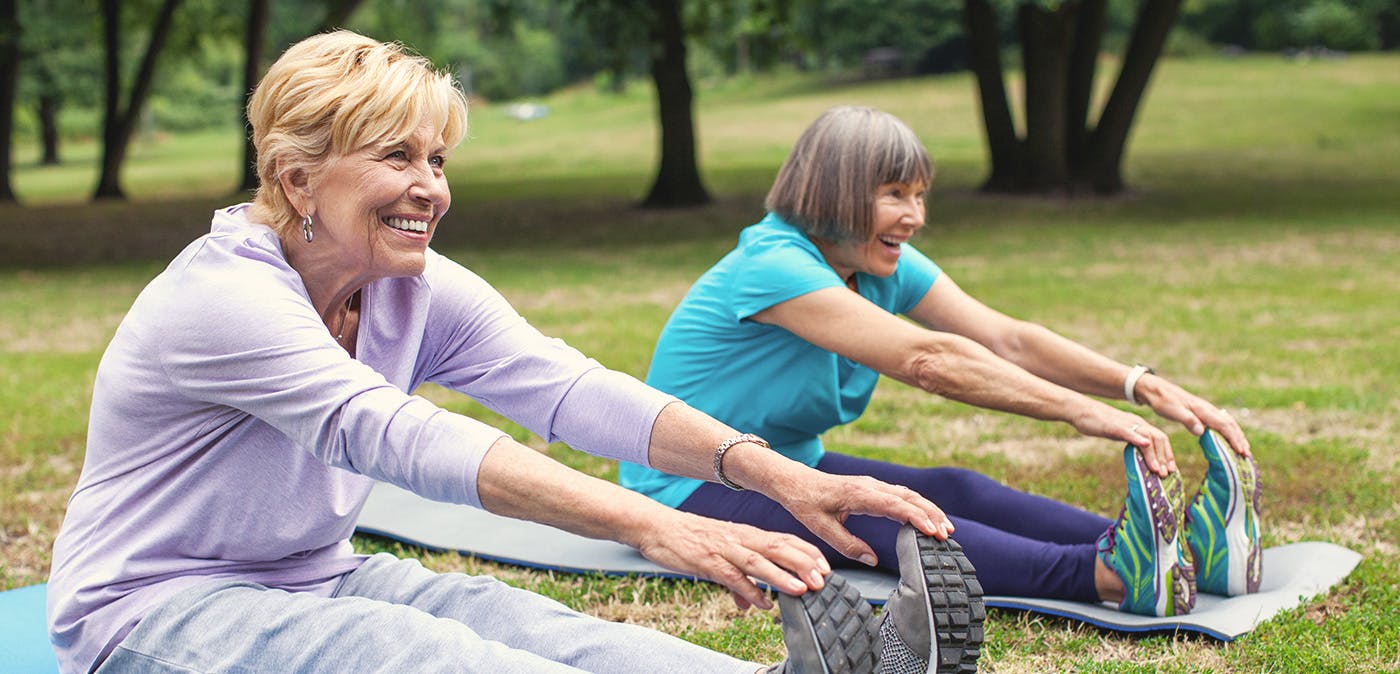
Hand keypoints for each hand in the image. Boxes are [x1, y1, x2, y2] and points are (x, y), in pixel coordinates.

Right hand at [633, 510, 829, 609]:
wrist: (657, 527)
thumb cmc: (690, 540)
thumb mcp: (719, 557)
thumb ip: (739, 580)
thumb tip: (751, 603)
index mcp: (746, 535)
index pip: (784, 540)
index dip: (807, 552)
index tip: (826, 567)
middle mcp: (740, 539)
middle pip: (779, 548)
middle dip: (803, 564)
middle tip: (824, 580)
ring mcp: (725, 550)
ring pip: (759, 562)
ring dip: (782, 576)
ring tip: (802, 589)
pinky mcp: (708, 562)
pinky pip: (733, 577)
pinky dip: (749, 591)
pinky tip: (763, 604)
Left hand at [773, 471, 954, 567]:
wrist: (796, 482)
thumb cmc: (806, 504)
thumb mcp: (821, 528)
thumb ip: (847, 544)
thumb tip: (873, 560)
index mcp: (858, 494)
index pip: (894, 505)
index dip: (915, 518)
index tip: (932, 531)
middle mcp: (869, 485)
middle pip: (908, 497)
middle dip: (930, 514)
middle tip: (947, 533)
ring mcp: (872, 484)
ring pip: (907, 494)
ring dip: (928, 509)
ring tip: (945, 528)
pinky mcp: (872, 487)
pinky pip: (900, 495)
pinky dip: (917, 505)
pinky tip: (927, 518)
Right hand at [1072, 402, 1175, 475]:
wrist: (1079, 409)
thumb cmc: (1097, 423)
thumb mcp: (1118, 433)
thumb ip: (1129, 441)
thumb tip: (1139, 456)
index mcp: (1138, 424)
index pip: (1160, 438)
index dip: (1168, 454)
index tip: (1171, 469)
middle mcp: (1136, 423)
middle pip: (1158, 438)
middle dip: (1165, 457)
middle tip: (1166, 474)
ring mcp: (1126, 423)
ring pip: (1147, 437)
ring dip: (1154, 455)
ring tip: (1157, 469)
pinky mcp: (1114, 426)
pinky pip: (1128, 432)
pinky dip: (1138, 439)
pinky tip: (1144, 446)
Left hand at [1137, 374, 1251, 457]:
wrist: (1156, 389)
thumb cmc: (1163, 400)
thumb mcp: (1172, 411)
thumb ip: (1187, 420)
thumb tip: (1202, 431)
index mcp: (1202, 409)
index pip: (1224, 425)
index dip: (1234, 438)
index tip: (1241, 451)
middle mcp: (1208, 409)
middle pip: (1230, 424)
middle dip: (1240, 439)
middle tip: (1247, 455)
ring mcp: (1206, 410)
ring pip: (1227, 423)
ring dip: (1236, 436)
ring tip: (1243, 449)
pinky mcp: (1203, 413)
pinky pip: (1220, 423)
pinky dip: (1229, 432)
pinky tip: (1229, 440)